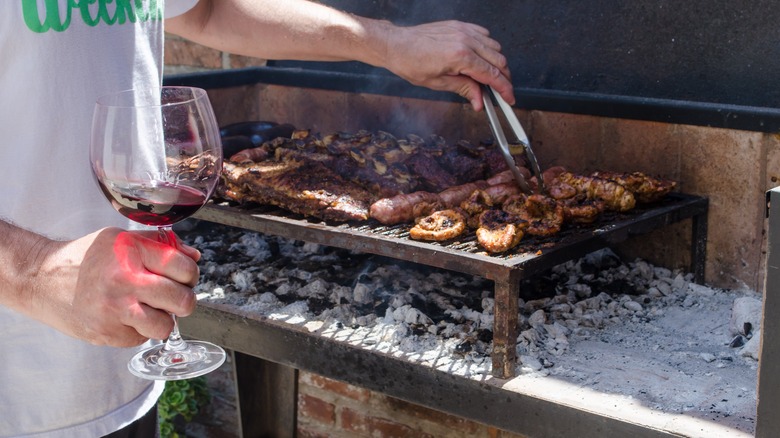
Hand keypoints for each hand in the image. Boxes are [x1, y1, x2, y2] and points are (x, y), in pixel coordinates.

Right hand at [36, 228, 200, 346]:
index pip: (184, 267)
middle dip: (184, 300)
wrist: (40, 279)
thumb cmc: (85, 258)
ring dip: (163, 320)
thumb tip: (193, 256)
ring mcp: (115, 310)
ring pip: (166, 326)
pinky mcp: (106, 333)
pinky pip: (141, 338)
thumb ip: (159, 245)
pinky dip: (139, 330)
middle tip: (173, 298)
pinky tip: (124, 317)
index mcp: (131, 251)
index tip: (183, 277)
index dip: (190, 274)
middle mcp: (124, 280)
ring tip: (149, 309)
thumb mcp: (121, 239)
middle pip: (183, 300)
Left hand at [382, 20, 513, 110]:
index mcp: (460, 56)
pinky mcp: (460, 25)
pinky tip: (481, 59)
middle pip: (498, 60)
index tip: (509, 99)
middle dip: (504, 78)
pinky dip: (488, 48)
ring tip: (490, 78)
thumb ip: (464, 89)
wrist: (396, 45)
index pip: (492, 75)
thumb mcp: (438, 83)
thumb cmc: (411, 63)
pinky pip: (484, 35)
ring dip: (497, 63)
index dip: (504, 89)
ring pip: (494, 47)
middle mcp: (465, 40)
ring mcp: (464, 30)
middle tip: (501, 92)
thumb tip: (479, 101)